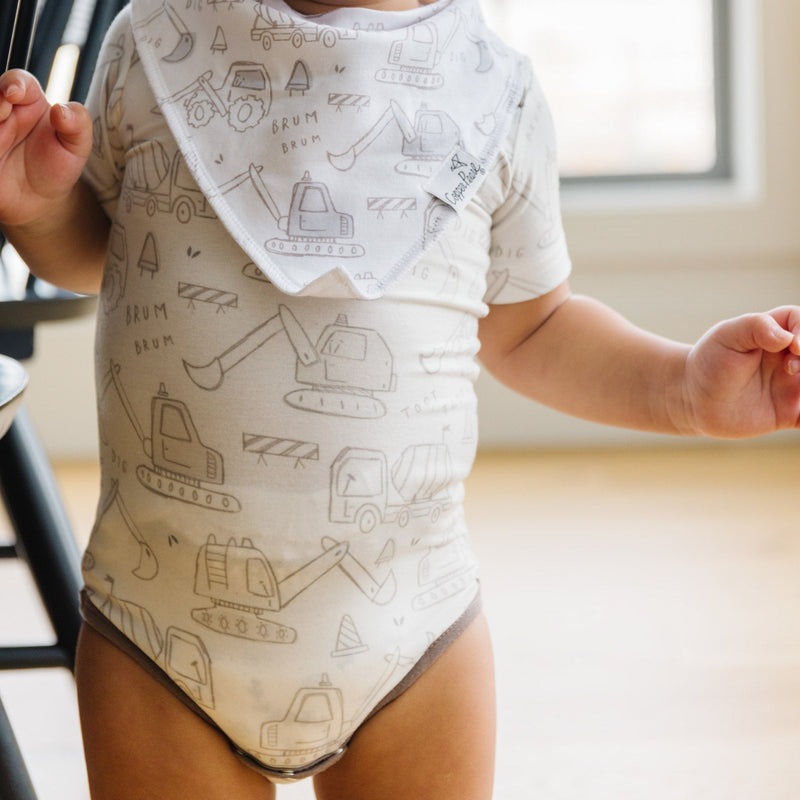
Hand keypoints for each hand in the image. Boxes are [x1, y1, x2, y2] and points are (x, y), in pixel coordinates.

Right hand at [0, 69, 92, 226]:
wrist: (40, 199)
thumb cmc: (57, 166)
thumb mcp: (76, 148)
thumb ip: (78, 125)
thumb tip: (61, 110)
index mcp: (29, 103)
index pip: (19, 81)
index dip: (15, 82)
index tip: (14, 93)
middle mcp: (4, 111)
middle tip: (3, 112)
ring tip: (0, 138)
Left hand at [682, 307, 799, 436]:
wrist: (692, 399)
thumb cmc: (708, 363)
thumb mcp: (726, 336)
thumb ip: (755, 326)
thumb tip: (786, 337)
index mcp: (778, 334)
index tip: (796, 348)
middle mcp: (792, 358)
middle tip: (793, 370)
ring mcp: (793, 386)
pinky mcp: (790, 413)